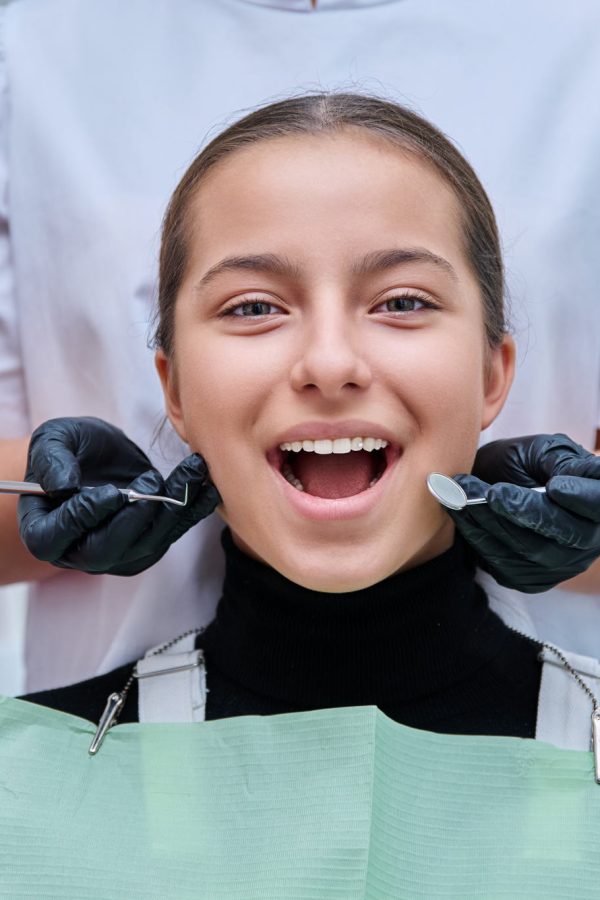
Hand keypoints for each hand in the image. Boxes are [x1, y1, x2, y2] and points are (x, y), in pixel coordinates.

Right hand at [18, 417, 219, 575]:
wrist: (97, 456)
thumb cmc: (68, 449)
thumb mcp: (52, 441)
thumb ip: (51, 460)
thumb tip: (61, 486)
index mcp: (44, 531)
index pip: (59, 533)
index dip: (86, 515)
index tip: (112, 493)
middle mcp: (79, 552)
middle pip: (107, 549)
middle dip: (135, 517)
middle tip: (152, 482)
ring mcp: (116, 554)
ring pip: (146, 543)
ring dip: (173, 510)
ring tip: (193, 473)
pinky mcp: (147, 546)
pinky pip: (170, 534)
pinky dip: (192, 513)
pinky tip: (207, 488)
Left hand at [446, 434, 599, 592]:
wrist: (496, 484)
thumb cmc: (524, 463)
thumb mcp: (543, 451)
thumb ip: (558, 461)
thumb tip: (575, 475)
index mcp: (597, 502)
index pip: (598, 504)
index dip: (581, 498)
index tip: (555, 486)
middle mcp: (587, 540)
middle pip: (564, 534)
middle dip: (523, 512)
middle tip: (492, 492)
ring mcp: (560, 564)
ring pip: (530, 551)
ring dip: (491, 522)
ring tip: (462, 493)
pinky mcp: (530, 579)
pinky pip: (505, 565)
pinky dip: (478, 538)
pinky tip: (460, 512)